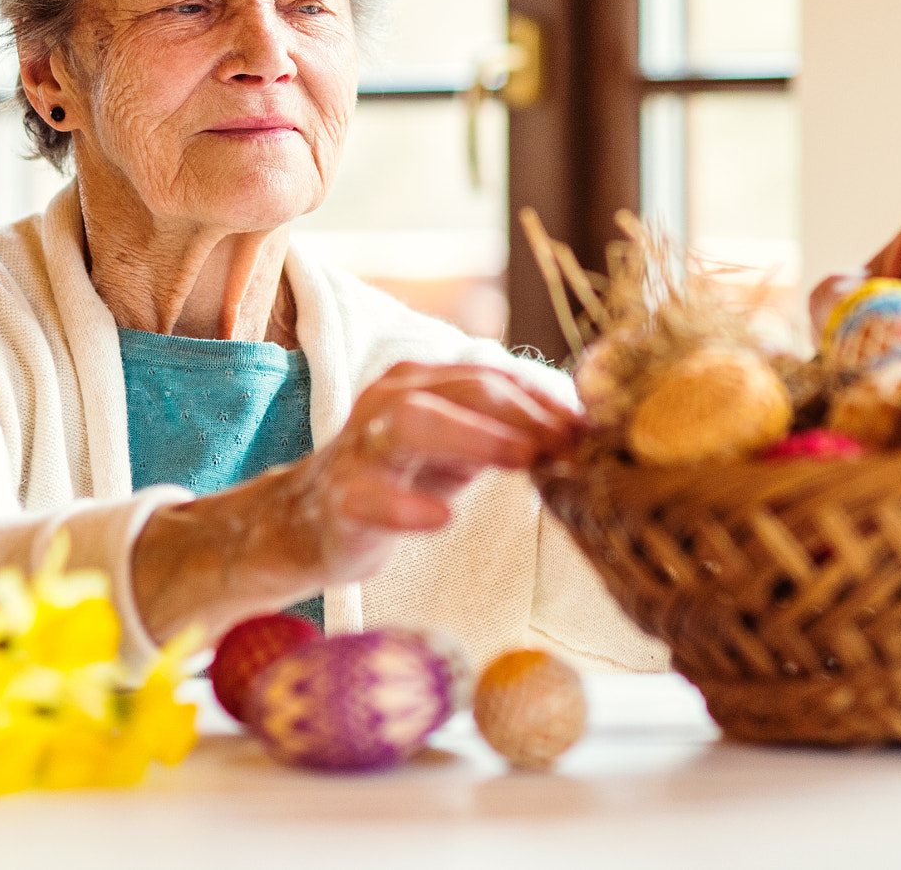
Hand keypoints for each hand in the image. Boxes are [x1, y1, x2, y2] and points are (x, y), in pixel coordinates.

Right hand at [132, 363, 578, 642]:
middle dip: (525, 414)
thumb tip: (585, 433)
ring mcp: (361, 448)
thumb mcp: (458, 447)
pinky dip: (408, 506)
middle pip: (464, 388)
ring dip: (477, 437)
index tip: (595, 428)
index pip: (495, 375)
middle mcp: (389, 401)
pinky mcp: (340, 499)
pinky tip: (444, 519)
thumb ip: (509, 433)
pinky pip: (372, 496)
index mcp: (422, 381)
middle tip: (572, 445)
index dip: (548, 399)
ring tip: (526, 460)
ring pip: (415, 423)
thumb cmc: (398, 478)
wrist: (306, 524)